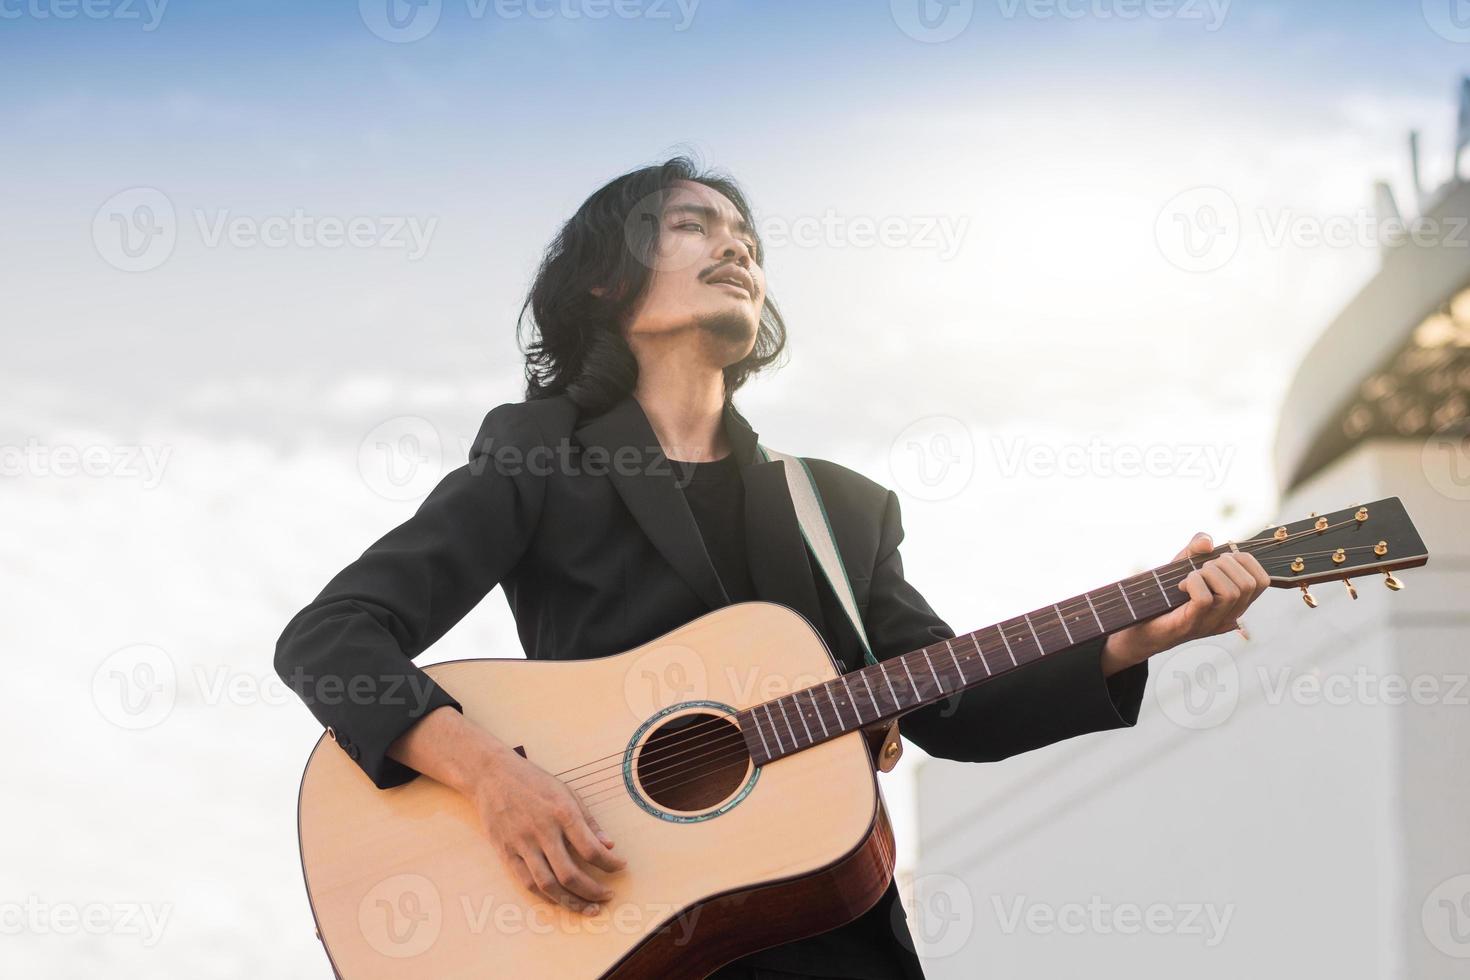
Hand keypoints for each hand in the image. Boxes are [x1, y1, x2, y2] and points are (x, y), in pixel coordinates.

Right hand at [468, 746, 626, 915]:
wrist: (492, 775)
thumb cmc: (533, 782)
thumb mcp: (567, 792)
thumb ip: (588, 821)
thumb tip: (609, 845)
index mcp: (562, 813)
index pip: (591, 849)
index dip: (609, 864)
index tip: (620, 867)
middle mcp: (542, 831)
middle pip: (570, 874)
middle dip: (593, 890)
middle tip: (607, 896)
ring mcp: (522, 844)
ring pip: (548, 885)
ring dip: (571, 901)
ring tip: (589, 907)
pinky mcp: (506, 852)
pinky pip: (527, 882)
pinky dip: (546, 896)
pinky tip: (561, 900)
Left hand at [1101, 532, 1268, 673]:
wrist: (1139, 626)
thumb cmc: (1166, 596)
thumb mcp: (1183, 565)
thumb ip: (1196, 549)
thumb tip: (1207, 541)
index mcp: (1235, 603)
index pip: (1262, 581)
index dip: (1246, 560)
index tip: (1221, 557)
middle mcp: (1229, 615)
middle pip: (1248, 584)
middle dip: (1224, 564)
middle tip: (1201, 568)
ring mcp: (1212, 622)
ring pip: (1231, 592)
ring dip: (1208, 573)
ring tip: (1191, 577)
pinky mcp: (1192, 624)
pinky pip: (1205, 599)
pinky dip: (1193, 583)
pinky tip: (1181, 586)